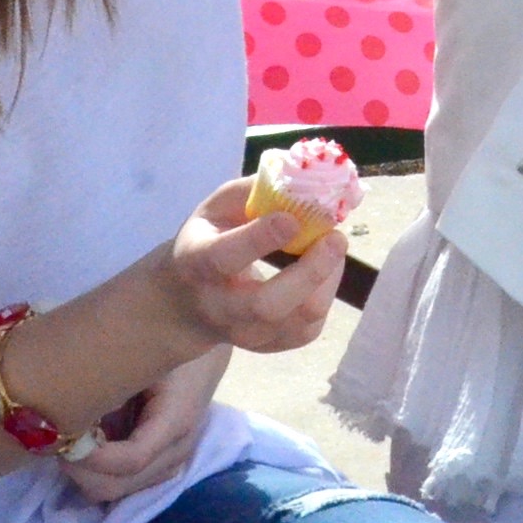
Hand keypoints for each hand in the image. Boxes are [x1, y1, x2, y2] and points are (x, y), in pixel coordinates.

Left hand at [62, 352, 225, 503]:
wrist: (202, 340)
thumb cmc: (166, 345)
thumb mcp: (142, 359)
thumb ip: (112, 387)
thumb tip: (72, 414)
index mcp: (177, 419)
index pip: (131, 460)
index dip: (92, 459)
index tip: (62, 441)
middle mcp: (178, 449)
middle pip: (120, 485)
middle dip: (80, 470)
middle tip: (56, 441)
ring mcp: (172, 461)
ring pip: (118, 490)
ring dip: (87, 473)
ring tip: (71, 442)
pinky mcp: (163, 463)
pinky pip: (124, 484)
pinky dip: (99, 473)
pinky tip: (88, 447)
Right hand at [158, 179, 343, 355]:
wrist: (187, 302)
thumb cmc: (208, 241)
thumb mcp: (215, 208)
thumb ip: (251, 192)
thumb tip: (297, 176)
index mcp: (197, 263)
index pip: (224, 258)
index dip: (260, 239)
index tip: (293, 218)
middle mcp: (218, 307)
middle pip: (266, 305)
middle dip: (310, 272)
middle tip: (336, 238)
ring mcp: (244, 334)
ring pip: (296, 323)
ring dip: (326, 281)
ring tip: (334, 245)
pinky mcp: (269, 346)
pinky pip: (307, 330)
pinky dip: (326, 295)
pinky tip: (325, 269)